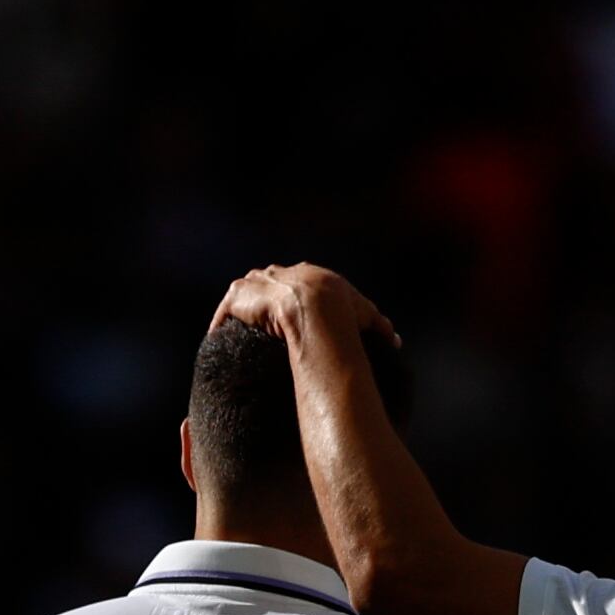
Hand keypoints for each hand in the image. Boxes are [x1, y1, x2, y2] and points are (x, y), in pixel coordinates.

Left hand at [209, 265, 399, 349]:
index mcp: (310, 276)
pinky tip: (220, 337)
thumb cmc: (345, 315)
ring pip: (247, 292)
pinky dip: (222, 322)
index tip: (291, 313)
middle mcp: (282, 274)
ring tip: (240, 328)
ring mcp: (259, 283)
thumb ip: (380, 326)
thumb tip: (394, 340)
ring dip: (244, 306)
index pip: (298, 282)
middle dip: (265, 296)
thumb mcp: (367, 318)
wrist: (319, 310)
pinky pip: (226, 310)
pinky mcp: (240, 296)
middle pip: (269, 282)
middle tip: (263, 319)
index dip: (294, 297)